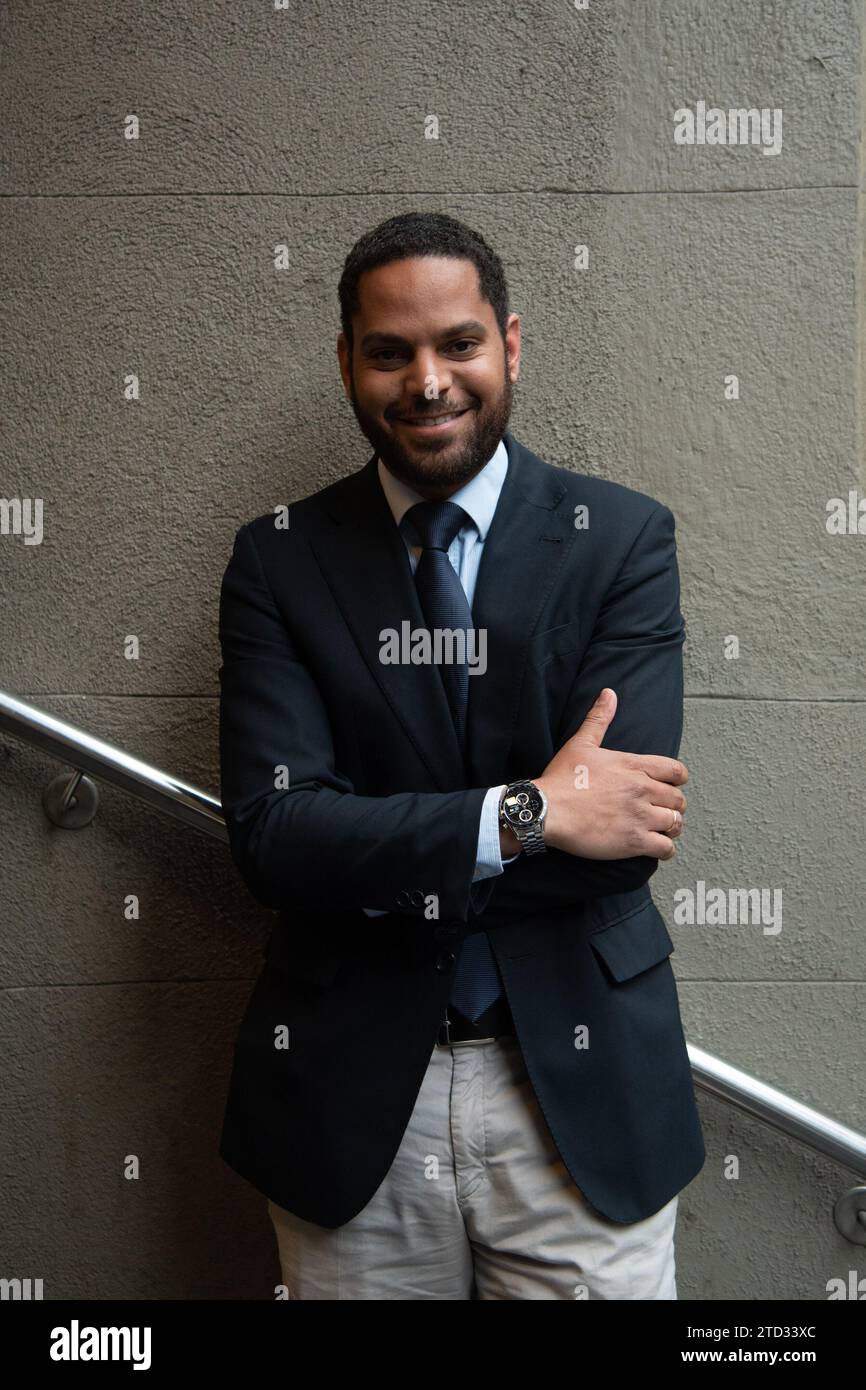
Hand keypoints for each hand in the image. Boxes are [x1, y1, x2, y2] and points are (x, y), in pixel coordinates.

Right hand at [535, 688, 687, 861]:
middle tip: (660, 811)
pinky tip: (655, 846)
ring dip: (670, 828)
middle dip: (672, 807)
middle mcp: (643, 790)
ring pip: (675, 824)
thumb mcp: (581, 743)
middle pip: (679, 801)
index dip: (677, 781)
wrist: (547, 810)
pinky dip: (665, 848)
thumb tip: (609, 693)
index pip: (677, 772)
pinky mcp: (634, 841)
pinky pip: (665, 848)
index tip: (668, 787)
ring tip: (659, 830)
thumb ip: (599, 718)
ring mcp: (640, 816)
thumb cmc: (562, 778)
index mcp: (634, 766)